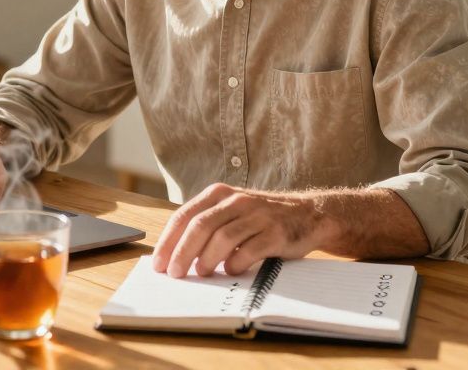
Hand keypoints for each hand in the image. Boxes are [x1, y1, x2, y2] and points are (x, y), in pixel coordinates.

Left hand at [152, 184, 324, 277]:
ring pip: (223, 237)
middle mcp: (237, 201)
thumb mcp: (232, 213)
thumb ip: (207, 226)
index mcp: (219, 194)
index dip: (168, 241)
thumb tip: (175, 257)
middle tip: (175, 274)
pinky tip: (232, 270)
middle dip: (183, 253)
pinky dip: (236, 263)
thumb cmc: (262, 219)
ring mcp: (258, 215)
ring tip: (202, 273)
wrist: (309, 214)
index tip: (159, 263)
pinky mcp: (276, 232)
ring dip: (208, 259)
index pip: (185, 216)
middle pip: (200, 226)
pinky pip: (250, 249)